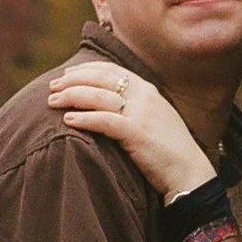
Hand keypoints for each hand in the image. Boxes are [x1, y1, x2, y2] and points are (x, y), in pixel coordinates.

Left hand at [48, 62, 215, 199]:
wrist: (190, 172)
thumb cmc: (169, 149)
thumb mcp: (154, 118)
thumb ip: (135, 106)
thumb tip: (107, 102)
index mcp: (148, 89)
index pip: (111, 69)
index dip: (85, 69)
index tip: (67, 75)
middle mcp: (144, 96)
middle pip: (100, 78)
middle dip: (72, 80)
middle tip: (51, 86)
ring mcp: (141, 113)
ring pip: (98, 96)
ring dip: (71, 96)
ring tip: (52, 102)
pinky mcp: (137, 133)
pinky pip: (104, 120)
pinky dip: (84, 118)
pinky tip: (68, 120)